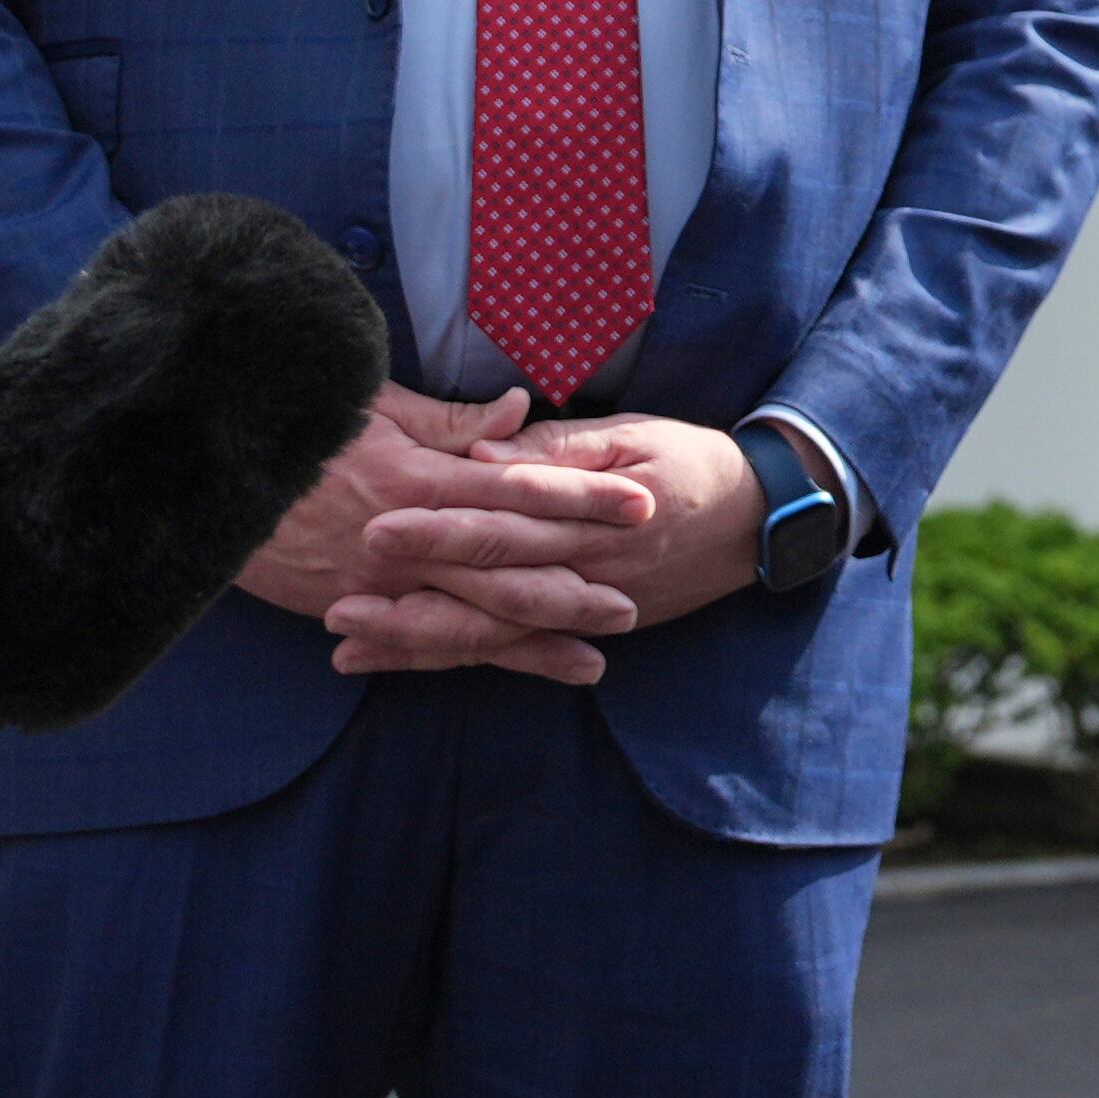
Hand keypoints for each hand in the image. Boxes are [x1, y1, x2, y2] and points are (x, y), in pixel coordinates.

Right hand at [238, 384, 658, 686]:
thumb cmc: (296, 430)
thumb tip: (522, 411)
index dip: (585, 499)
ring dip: (534, 645)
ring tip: (591, 662)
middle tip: (632, 608)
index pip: (523, 490)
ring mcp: (380, 585)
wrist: (202, 483)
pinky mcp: (351, 609)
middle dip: (574, 592)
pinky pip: (419, 644)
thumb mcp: (375, 409)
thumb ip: (454, 422)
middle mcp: (409, 541)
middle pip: (509, 572)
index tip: (641, 503)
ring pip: (471, 624)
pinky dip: (465, 661)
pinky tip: (506, 671)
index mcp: (424, 481)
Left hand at [335, 414, 770, 674]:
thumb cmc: (693, 462)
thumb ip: (557, 450)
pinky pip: (513, 652)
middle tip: (338, 604)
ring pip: (492, 637)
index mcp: (591, 518)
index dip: (441, 529)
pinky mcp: (585, 630)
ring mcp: (584, 610)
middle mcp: (583, 574)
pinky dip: (455, 659)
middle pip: (486, 594)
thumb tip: (485, 457)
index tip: (378, 524)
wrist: (760, 520)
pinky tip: (399, 661)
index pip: (505, 524)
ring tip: (349, 646)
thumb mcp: (635, 436)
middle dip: (410, 603)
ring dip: (418, 643)